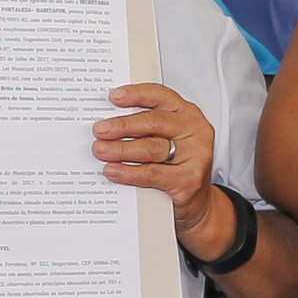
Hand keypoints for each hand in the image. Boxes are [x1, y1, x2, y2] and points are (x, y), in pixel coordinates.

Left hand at [95, 82, 221, 228]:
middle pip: (154, 122)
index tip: (114, 97)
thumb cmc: (178, 166)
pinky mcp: (188, 180)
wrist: (197, 203)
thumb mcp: (167, 139)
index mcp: (188, 114)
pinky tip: (113, 170)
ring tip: (101, 150)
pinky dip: (129, 172)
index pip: (161, 96)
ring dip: (121, 149)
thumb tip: (110, 123)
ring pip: (151, 148)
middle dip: (122, 126)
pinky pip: (152, 174)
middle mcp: (194, 131)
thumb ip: (146, 128)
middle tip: (100, 130)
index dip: (136, 94)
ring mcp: (195, 156)